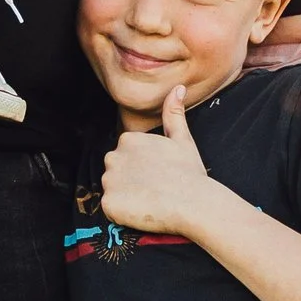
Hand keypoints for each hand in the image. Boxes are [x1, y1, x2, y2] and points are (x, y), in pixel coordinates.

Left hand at [99, 87, 214, 241]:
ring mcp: (109, 180)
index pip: (126, 157)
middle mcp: (113, 156)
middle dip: (130, 182)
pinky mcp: (108, 202)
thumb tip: (178, 87)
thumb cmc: (189, 173)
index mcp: (128, 139)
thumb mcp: (183, 139)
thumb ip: (174, 113)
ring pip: (112, 191)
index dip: (142, 170)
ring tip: (150, 201)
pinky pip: (111, 209)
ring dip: (126, 198)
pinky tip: (143, 211)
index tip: (158, 177)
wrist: (193, 202)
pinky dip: (123, 213)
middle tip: (154, 190)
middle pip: (115, 172)